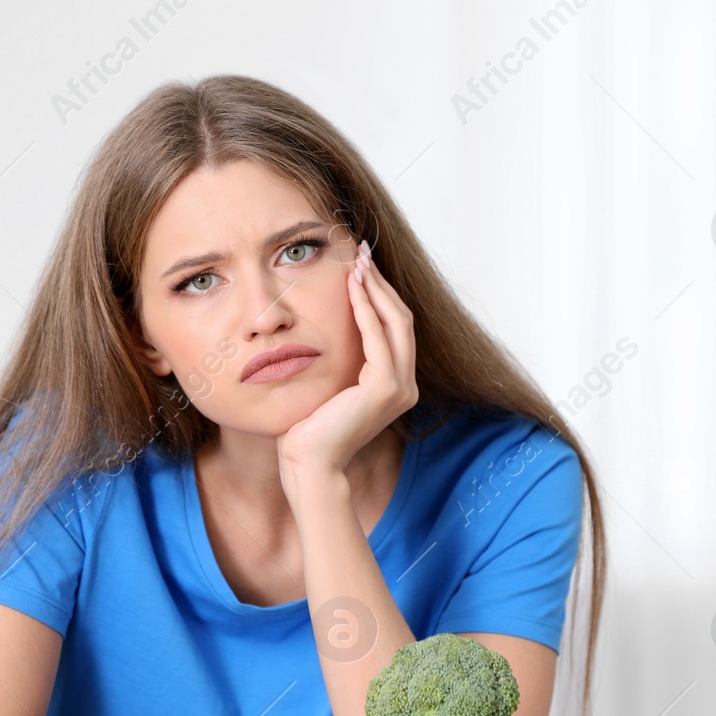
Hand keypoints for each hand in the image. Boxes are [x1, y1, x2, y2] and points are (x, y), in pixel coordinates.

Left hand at [278, 241, 416, 485]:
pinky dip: (365, 311)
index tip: (362, 266)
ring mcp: (400, 388)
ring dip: (375, 290)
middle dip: (380, 283)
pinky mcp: (384, 389)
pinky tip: (351, 289)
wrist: (309, 463)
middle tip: (362, 253)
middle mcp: (406, 386)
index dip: (380, 294)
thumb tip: (325, 323)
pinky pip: (378, 339)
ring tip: (357, 264)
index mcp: (396, 385)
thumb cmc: (309, 428)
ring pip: (395, 323)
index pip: (394, 328)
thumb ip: (340, 359)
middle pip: (401, 319)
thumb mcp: (329, 384)